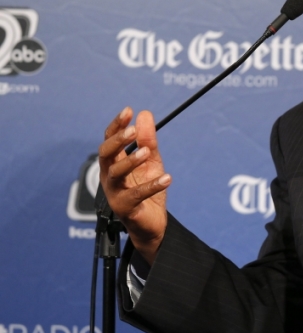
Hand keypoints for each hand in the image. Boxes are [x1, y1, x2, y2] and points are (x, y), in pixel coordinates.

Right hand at [98, 107, 170, 263]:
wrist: (152, 222)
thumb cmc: (147, 189)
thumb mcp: (151, 161)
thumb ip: (148, 140)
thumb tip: (145, 114)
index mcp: (113, 162)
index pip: (109, 140)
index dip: (117, 125)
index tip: (128, 111)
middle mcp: (109, 176)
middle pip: (106, 154)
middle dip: (118, 141)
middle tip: (132, 130)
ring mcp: (114, 192)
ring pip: (115, 174)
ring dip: (130, 161)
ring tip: (146, 152)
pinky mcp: (125, 208)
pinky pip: (136, 195)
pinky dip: (152, 186)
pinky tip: (167, 178)